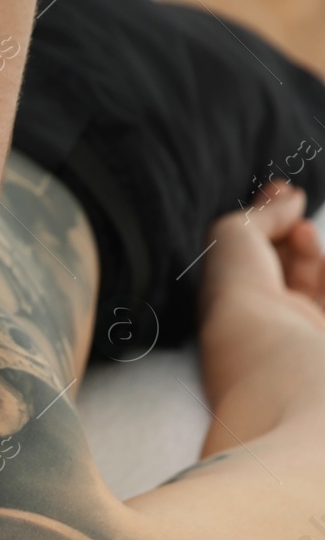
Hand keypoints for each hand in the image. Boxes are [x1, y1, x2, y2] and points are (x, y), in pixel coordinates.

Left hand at [203, 180, 324, 326]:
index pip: (244, 257)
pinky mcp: (321, 340)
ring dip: (307, 250)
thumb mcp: (232, 235)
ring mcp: (294, 331)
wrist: (269, 351)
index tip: (280, 187)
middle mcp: (256, 320)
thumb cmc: (238, 294)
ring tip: (300, 232)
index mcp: (224, 302)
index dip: (263, 220)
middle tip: (292, 202)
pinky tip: (323, 262)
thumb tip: (290, 198)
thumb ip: (261, 212)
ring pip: (308, 280)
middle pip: (280, 265)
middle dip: (288, 230)